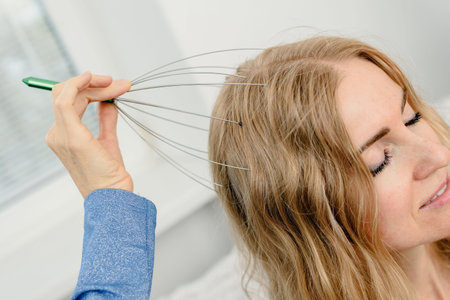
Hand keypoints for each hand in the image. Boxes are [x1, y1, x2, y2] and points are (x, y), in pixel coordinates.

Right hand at [46, 72, 132, 197]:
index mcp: (63, 137)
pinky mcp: (72, 137)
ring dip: (94, 84)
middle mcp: (57, 135)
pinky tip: (92, 78)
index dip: (91, 89)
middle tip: (121, 84)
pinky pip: (66, 101)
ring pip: (68, 94)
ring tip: (117, 85)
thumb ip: (106, 119)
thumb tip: (110, 101)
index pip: (70, 102)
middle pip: (67, 95)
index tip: (115, 86)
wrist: (112, 196)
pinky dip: (77, 85)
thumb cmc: (109, 175)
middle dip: (95, 85)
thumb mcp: (108, 140)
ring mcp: (61, 136)